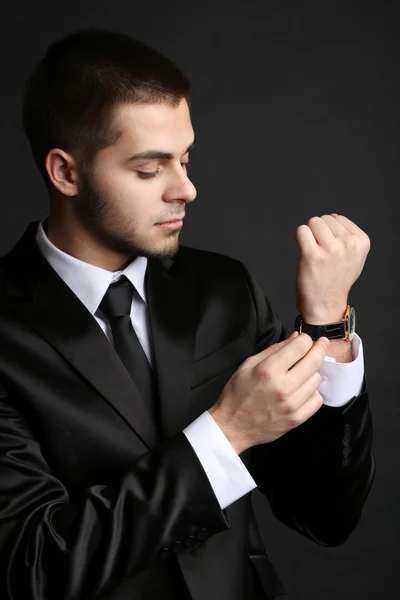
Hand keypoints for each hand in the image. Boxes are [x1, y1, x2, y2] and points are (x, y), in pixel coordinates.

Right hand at [209, 332, 328, 453]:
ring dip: (312, 372)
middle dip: (319, 348)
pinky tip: (303, 389)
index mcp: (268, 371)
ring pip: (317, 380)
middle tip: (319, 345)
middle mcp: (282, 387)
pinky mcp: (297, 418)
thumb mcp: (248, 364)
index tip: (305, 338)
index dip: (305, 338)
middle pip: (314, 361)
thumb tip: (295, 338)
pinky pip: (317, 399)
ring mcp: (291, 404)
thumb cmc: (237, 394)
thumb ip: (274, 349)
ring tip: (302, 372)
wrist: (233, 425)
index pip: (299, 347)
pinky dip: (312, 392)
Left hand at [295, 214, 369, 322]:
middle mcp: (349, 245)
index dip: (329, 231)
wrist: (325, 305)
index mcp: (362, 242)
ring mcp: (331, 249)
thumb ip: (348, 236)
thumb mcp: (354, 257)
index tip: (331, 250)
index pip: (338, 218)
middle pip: (324, 219)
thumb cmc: (337, 280)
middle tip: (321, 252)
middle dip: (319, 232)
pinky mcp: (312, 255)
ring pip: (313, 222)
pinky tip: (304, 252)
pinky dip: (300, 237)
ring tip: (314, 252)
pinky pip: (302, 231)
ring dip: (309, 234)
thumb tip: (333, 216)